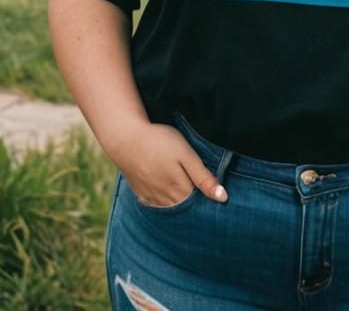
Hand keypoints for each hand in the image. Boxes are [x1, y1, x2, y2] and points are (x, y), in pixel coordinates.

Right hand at [108, 122, 227, 207]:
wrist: (125, 138)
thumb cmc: (159, 142)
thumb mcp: (186, 154)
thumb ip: (203, 177)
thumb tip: (223, 197)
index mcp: (180, 190)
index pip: (200, 205)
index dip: (209, 201)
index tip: (215, 197)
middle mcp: (165, 200)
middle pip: (185, 210)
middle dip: (195, 207)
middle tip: (202, 197)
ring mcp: (151, 198)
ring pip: (171, 210)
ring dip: (180, 207)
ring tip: (187, 197)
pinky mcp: (141, 193)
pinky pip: (155, 206)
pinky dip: (164, 205)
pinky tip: (168, 198)